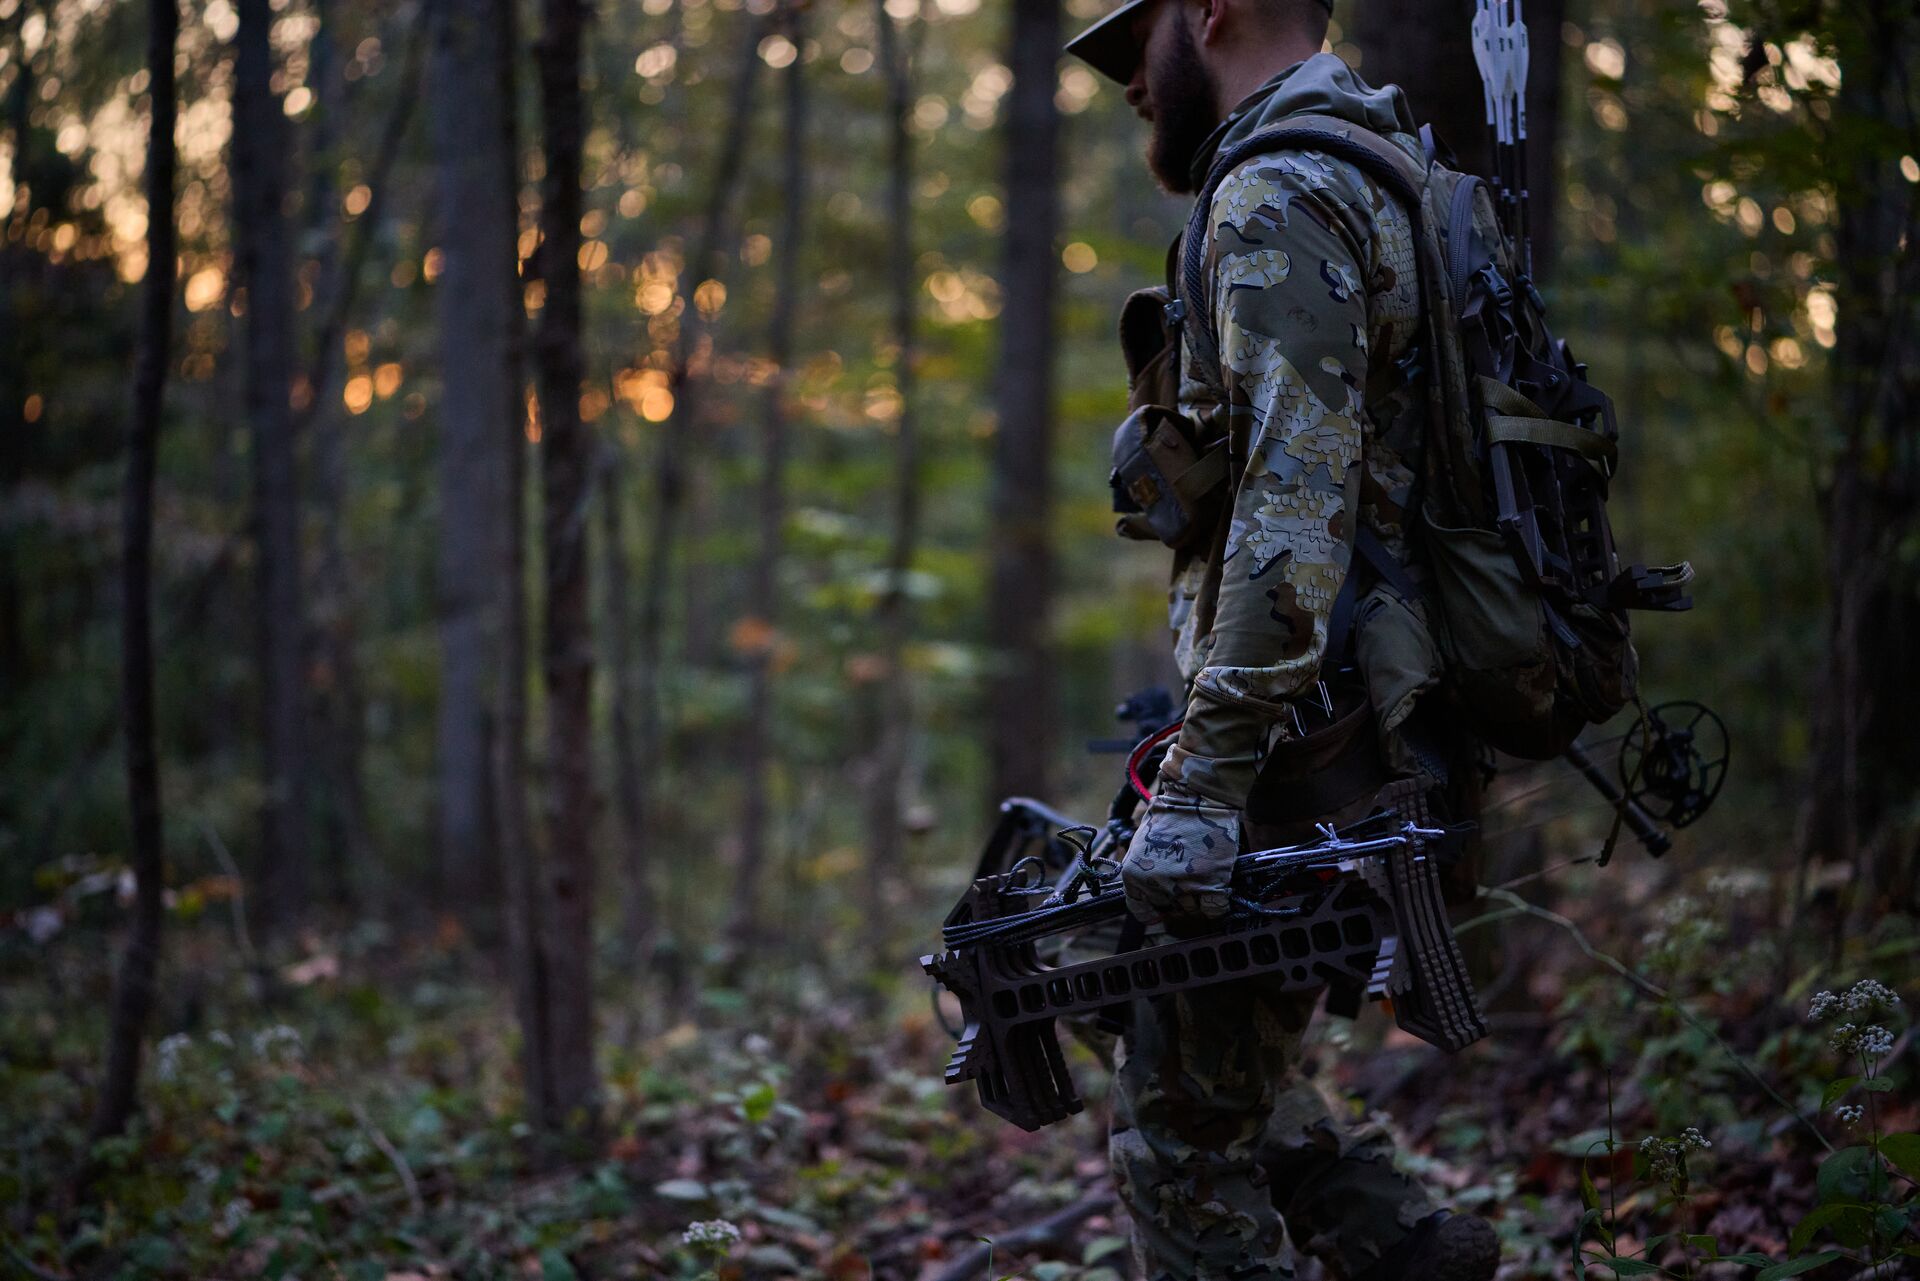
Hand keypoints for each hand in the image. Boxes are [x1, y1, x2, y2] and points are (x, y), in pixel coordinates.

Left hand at [1120, 783, 1241, 925]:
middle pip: (1171, 909)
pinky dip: (1217, 903)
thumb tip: (1150, 893)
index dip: (1153, 910)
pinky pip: (1214, 908)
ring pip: (1193, 909)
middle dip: (1180, 897)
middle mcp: (1156, 884)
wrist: (1197, 796)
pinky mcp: (1211, 882)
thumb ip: (1143, 870)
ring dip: (1199, 896)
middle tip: (1187, 877)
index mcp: (1134, 875)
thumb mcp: (1142, 843)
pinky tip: (1217, 888)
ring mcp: (1184, 885)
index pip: (1140, 910)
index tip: (1161, 910)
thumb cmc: (1170, 815)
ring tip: (1201, 873)